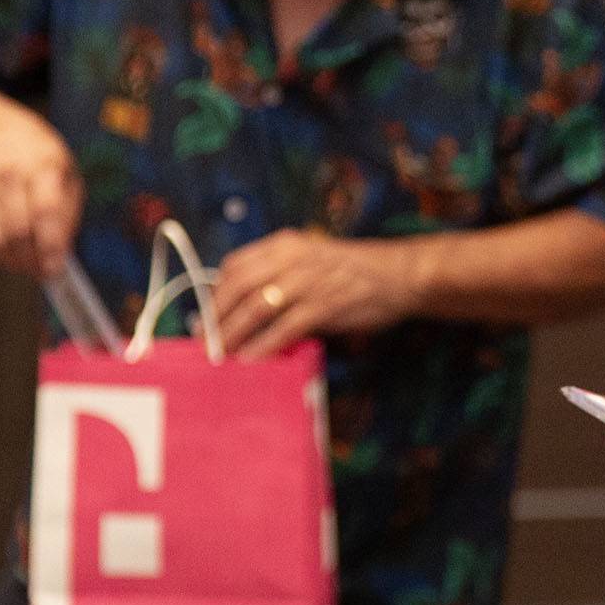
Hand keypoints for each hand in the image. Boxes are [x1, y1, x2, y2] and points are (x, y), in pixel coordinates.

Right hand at [0, 101, 80, 280]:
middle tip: (44, 271)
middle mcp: (10, 173)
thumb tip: (60, 255)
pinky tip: (9, 253)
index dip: (50, 245)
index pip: (45, 210)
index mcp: (44, 165)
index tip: (56, 269)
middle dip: (32, 261)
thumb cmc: (39, 159)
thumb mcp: (67, 174)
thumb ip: (68, 215)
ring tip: (28, 264)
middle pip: (17, 231)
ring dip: (13, 263)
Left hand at [210, 230, 424, 357]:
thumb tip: (245, 309)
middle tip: (205, 341)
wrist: (399, 274)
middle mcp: (291, 258)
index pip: (235, 265)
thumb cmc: (354, 271)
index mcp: (285, 245)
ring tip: (221, 354)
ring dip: (233, 334)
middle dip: (216, 316)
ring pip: (255, 307)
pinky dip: (263, 346)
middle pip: (238, 286)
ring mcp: (308, 282)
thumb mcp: (311, 260)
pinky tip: (252, 360)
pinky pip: (284, 328)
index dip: (215, 293)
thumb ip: (280, 276)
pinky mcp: (324, 306)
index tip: (206, 316)